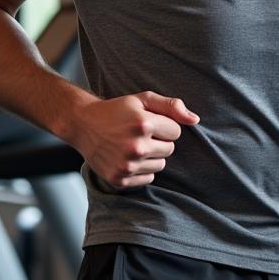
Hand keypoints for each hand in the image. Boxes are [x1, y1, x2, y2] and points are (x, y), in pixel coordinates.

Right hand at [71, 91, 199, 188]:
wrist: (83, 125)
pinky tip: (127, 157)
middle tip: (139, 134)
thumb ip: (171, 106)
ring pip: (161, 165)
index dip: (164, 126)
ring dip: (152, 156)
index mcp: (143, 124)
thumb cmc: (116, 110)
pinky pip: (148, 178)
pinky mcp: (120, 179)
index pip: (176, 132)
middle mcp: (136, 146)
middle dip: (159, 141)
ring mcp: (127, 165)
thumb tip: (195, 120)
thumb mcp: (143, 99)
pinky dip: (141, 170)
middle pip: (170, 150)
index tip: (148, 122)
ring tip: (133, 145)